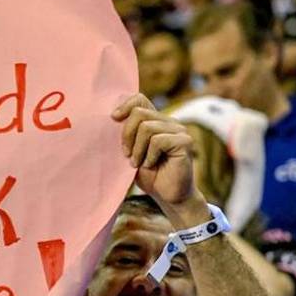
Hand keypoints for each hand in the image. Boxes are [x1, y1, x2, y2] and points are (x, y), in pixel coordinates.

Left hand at [112, 94, 206, 220]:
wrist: (167, 196)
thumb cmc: (148, 174)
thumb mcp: (130, 151)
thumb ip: (125, 133)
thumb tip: (110, 116)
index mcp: (155, 120)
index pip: (139, 99)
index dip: (124, 106)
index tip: (113, 119)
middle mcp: (169, 122)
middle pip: (139, 113)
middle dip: (127, 135)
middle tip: (127, 155)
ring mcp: (179, 130)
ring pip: (147, 127)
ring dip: (137, 149)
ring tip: (138, 163)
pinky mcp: (185, 142)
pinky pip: (158, 141)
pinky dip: (150, 156)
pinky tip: (152, 165)